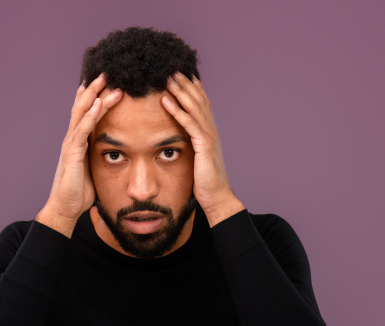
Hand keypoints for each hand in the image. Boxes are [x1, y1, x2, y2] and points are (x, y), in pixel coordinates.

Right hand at [36, 73, 122, 236]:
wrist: (65, 208)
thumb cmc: (81, 191)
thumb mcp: (94, 168)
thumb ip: (101, 156)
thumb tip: (117, 152)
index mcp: (78, 140)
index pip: (86, 112)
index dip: (94, 95)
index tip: (106, 81)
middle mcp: (72, 138)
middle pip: (82, 106)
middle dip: (94, 88)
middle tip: (107, 71)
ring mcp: (70, 144)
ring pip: (82, 113)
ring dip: (94, 96)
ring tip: (107, 80)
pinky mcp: (72, 153)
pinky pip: (82, 130)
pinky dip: (91, 115)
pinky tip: (99, 104)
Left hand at [162, 72, 245, 226]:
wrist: (217, 198)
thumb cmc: (205, 182)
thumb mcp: (197, 159)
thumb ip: (191, 146)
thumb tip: (181, 140)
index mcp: (209, 133)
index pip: (202, 104)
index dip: (193, 88)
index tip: (182, 74)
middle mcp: (211, 131)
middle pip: (198, 100)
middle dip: (186, 83)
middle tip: (172, 68)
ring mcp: (209, 137)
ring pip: (194, 108)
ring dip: (180, 91)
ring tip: (168, 77)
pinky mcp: (204, 146)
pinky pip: (189, 124)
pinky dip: (177, 111)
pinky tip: (166, 100)